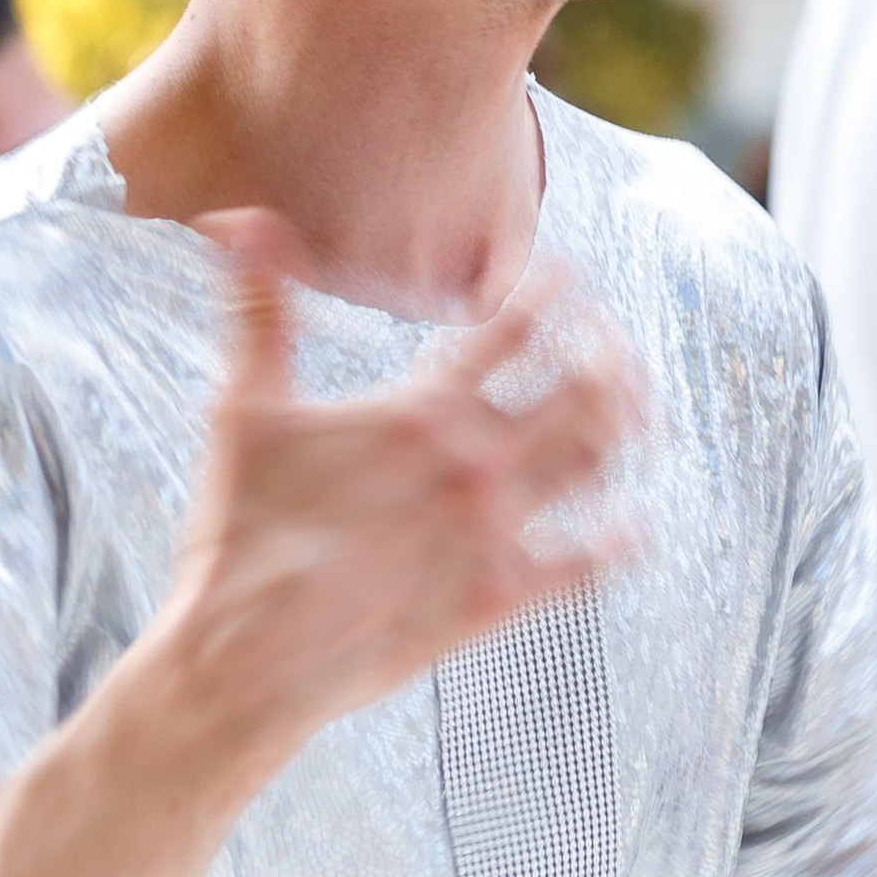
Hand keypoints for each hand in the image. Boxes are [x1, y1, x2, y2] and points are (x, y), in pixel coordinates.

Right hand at [161, 233, 644, 764]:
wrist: (248, 656)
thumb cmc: (240, 533)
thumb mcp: (243, 411)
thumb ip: (258, 309)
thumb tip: (240, 219)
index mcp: (420, 409)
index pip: (514, 325)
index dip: (552, 287)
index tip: (570, 272)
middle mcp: (473, 464)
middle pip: (585, 387)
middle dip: (610, 353)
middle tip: (611, 344)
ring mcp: (495, 533)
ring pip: (597, 462)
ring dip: (626, 430)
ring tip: (636, 415)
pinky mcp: (498, 599)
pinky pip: (587, 566)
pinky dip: (619, 541)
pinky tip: (633, 527)